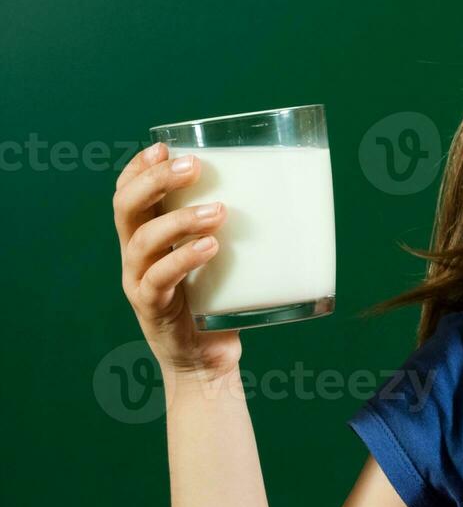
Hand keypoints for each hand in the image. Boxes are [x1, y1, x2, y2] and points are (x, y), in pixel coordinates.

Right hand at [113, 141, 241, 378]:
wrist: (208, 360)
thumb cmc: (219, 300)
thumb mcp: (223, 256)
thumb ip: (234, 226)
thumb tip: (292, 190)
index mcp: (146, 236)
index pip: (128, 193)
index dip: (139, 167)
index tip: (163, 146)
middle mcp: (135, 256)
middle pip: (126, 208)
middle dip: (155, 181)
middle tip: (192, 167)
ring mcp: (139, 282)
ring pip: (142, 241)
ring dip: (179, 220)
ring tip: (218, 211)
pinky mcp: (152, 309)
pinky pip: (159, 280)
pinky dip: (183, 259)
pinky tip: (210, 247)